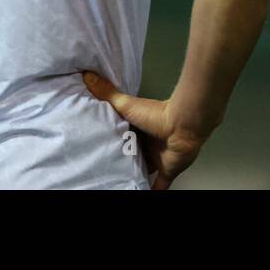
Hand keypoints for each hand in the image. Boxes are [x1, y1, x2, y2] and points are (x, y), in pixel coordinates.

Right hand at [82, 72, 208, 189]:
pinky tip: (141, 194)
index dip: (111, 145)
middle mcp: (147, 145)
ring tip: (118, 183)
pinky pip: (158, 186)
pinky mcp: (167, 171)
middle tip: (106, 171)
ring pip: (142, 172)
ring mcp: (157, 159)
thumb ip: (107, 92)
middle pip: (130, 157)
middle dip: (121, 163)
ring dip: (133, 177)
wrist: (182, 125)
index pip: (121, 139)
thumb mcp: (125, 104)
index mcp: (137, 129)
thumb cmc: (156, 113)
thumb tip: (87, 75)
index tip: (98, 150)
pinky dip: (151, 191)